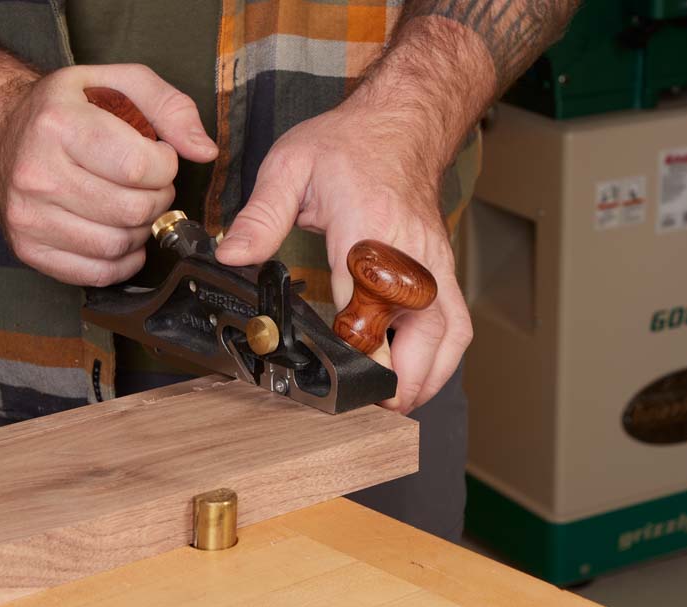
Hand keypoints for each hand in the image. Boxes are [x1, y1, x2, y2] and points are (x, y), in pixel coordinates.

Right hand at [0, 64, 216, 285]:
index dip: (165, 167)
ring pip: (118, 245)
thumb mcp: (122, 85)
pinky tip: (121, 232)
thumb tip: (205, 152)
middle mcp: (36, 173)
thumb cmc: (73, 107)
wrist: (4, 129)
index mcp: (59, 125)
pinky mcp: (29, 249)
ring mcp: (28, 216)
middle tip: (149, 185)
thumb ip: (172, 109)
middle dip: (157, 199)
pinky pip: (97, 272)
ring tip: (132, 204)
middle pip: (132, 211)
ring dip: (141, 230)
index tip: (158, 156)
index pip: (139, 168)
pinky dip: (122, 260)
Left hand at [213, 101, 471, 413]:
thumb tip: (232, 255)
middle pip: (425, 330)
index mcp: (371, 227)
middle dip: (404, 377)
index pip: (367, 301)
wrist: (401, 123)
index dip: (355, 344)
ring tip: (394, 401)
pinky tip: (413, 375)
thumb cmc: (348, 145)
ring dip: (429, 375)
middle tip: (371, 404)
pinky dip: (440, 358)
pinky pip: (455, 325)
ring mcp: (435, 264)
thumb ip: (261, 215)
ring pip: (451, 334)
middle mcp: (413, 253)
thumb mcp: (290, 164)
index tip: (338, 372)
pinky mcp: (443, 272)